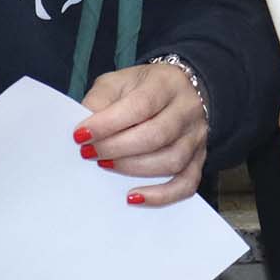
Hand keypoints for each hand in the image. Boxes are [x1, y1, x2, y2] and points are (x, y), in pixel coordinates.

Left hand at [76, 62, 207, 205]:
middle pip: (156, 135)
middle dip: (117, 148)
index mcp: (166, 83)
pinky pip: (186, 184)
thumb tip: (84, 131)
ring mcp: (196, 137)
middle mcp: (187, 109)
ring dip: (133, 169)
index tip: (80, 135)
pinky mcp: (199, 159)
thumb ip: (100, 101)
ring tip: (105, 165)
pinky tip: (134, 197)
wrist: (180, 89)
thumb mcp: (117, 81)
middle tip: (89, 153)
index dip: (109, 123)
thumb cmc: (142, 88)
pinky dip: (160, 195)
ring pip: (171, 161)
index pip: (140, 105)